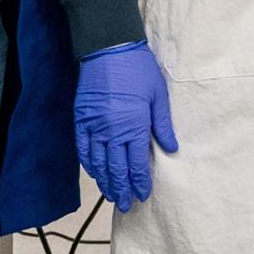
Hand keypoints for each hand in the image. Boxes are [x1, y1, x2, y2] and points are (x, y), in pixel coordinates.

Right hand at [74, 41, 178, 213]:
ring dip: (105, 181)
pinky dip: (89, 164)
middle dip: (122, 189)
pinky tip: (94, 173)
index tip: (143, 195)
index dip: (139, 182)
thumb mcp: (158, 94)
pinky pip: (83, 148)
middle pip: (116, 168)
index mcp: (134, 125)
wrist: (108, 48)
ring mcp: (94, 126)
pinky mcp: (81, 119)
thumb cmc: (138, 69)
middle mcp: (112, 130)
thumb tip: (171, 148)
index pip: (136, 163)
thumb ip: (162, 124)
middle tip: (126, 205)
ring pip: (98, 163)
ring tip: (111, 195)